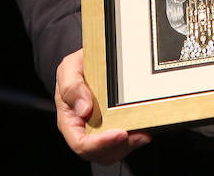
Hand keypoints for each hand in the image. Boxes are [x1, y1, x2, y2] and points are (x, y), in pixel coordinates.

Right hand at [54, 48, 150, 162]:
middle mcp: (83, 129)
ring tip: (143, 133)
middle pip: (99, 152)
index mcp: (69, 120)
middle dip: (119, 147)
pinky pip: (122, 142)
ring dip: (130, 146)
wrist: (90, 60)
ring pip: (112, 151)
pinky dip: (134, 139)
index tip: (120, 133)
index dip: (100, 143)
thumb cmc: (77, 67)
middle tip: (138, 135)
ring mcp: (98, 130)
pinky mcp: (113, 126)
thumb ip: (71, 86)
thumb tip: (84, 108)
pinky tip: (144, 128)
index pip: (81, 143)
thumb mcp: (69, 68)